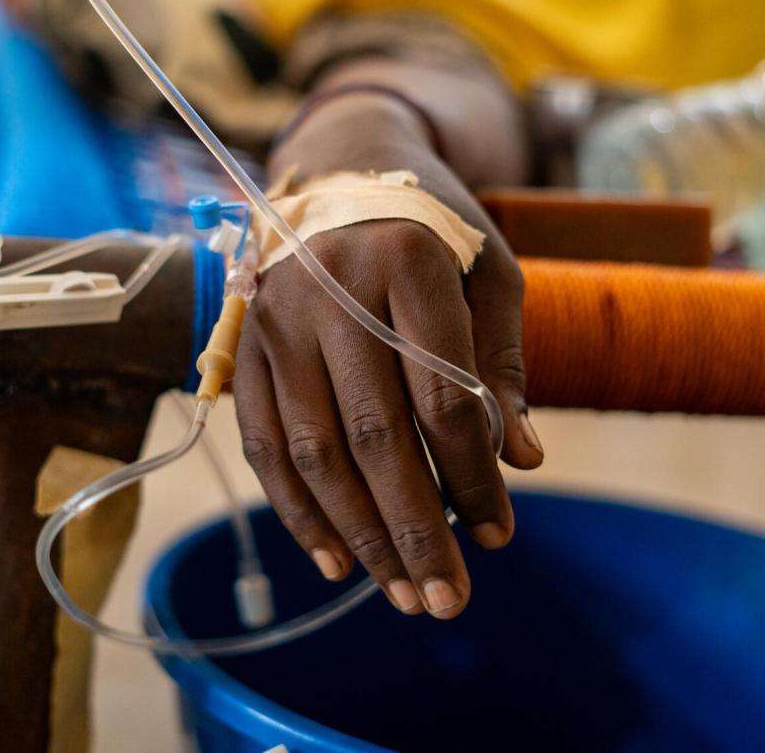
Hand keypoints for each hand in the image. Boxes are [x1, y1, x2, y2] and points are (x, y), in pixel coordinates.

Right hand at [233, 93, 542, 619]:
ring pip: (314, 450)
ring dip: (358, 534)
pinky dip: (296, 508)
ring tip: (400, 591)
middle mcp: (331, 288)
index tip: (501, 535)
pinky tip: (332, 559)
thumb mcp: (490, 274)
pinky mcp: (242, 344)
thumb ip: (502, 366)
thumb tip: (522, 461)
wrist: (344, 167)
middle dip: (416, 529)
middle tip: (447, 598)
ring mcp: (276, 317)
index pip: (443, 395)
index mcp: (408, 261)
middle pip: (375, 435)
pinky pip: (262, 443)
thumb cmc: (434, 228)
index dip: (473, 476)